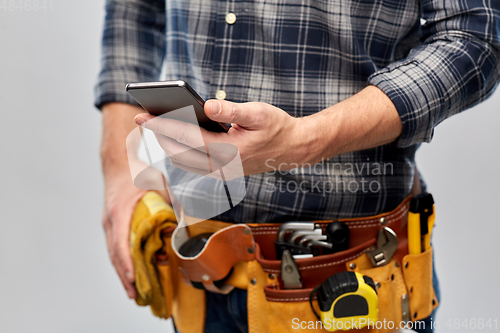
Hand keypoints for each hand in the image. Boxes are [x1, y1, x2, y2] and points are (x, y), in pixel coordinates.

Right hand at [100, 103, 170, 298]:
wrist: (119, 163)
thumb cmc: (138, 173)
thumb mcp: (159, 183)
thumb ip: (173, 200)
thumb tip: (188, 218)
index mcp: (121, 211)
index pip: (121, 242)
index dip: (127, 262)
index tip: (134, 277)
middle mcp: (111, 221)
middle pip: (115, 254)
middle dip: (125, 276)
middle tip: (136, 295)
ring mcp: (109, 224)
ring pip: (114, 254)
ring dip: (123, 273)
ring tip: (133, 293)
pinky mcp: (111, 225)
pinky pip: (115, 248)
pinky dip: (122, 263)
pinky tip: (130, 274)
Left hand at [135, 101, 308, 175]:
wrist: (292, 149)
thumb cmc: (277, 128)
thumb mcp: (259, 113)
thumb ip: (233, 110)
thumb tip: (207, 105)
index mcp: (230, 151)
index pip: (188, 138)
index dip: (164, 127)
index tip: (145, 117)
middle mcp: (223, 166)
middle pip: (180, 153)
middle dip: (160, 135)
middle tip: (145, 117)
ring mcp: (222, 172)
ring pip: (184, 162)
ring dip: (168, 145)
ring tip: (156, 125)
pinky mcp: (222, 172)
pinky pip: (193, 164)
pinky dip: (180, 151)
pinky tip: (175, 137)